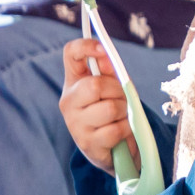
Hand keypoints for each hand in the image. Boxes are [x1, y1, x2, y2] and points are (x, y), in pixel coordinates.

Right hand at [60, 38, 138, 177]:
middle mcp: (68, 101)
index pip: (70, 54)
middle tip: (122, 98)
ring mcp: (74, 124)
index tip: (102, 49)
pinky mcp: (87, 143)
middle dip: (117, 91)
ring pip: (109, 108)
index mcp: (74, 81)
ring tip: (121, 117)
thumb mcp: (114, 87)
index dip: (85, 47)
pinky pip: (115, 129)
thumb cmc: (114, 110)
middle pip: (95, 85)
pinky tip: (120, 133)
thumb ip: (110, 70)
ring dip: (124, 112)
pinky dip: (126, 129)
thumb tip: (106, 55)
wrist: (116, 147)